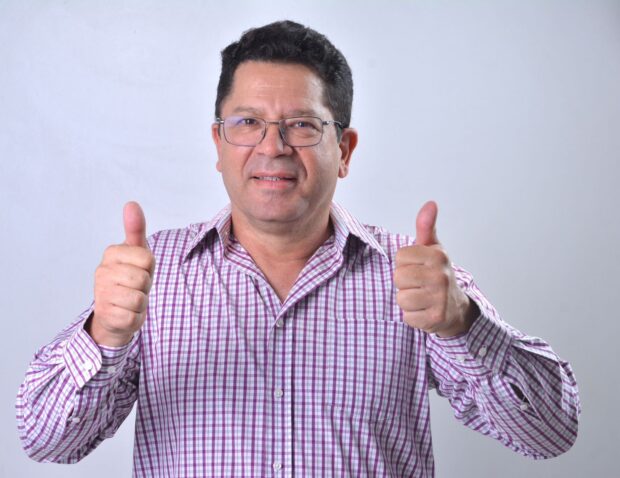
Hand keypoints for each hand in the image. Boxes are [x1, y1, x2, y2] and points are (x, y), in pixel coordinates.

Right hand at [89, 202, 154, 346]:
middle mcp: (101, 272)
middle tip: (136, 287)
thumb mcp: (136, 253)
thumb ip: (135, 229)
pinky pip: (135, 316)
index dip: (149, 267)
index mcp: (111, 253)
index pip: (147, 258)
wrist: (115, 314)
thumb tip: (131, 204)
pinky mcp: (106, 316)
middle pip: (143, 278)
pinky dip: (136, 317)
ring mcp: (101, 294)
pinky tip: (126, 313)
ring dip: (141, 302)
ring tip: (131, 300)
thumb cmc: (129, 280)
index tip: (139, 270)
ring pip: (140, 297)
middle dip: (145, 286)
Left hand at [394, 201, 476, 336]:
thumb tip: (430, 203)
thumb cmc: (437, 274)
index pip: (400, 257)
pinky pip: (407, 317)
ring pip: (401, 298)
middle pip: (398, 277)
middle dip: (405, 283)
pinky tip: (425, 311)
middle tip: (419, 285)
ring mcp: (440, 298)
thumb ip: (426, 226)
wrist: (456, 308)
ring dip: (408, 301)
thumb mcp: (433, 249)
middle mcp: (441, 275)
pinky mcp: (436, 318)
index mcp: (437, 255)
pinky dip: (413, 317)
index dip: (405, 264)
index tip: (418, 268)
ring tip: (422, 298)